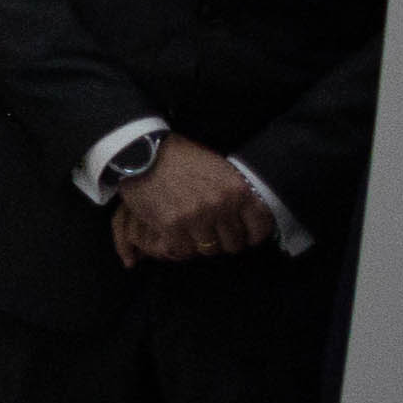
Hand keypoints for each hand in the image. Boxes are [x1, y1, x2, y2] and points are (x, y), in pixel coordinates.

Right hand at [117, 141, 277, 262]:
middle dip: (223, 240)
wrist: (142, 152)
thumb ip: (234, 193)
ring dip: (201, 244)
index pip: (260, 227)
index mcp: (238, 190)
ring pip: (209, 249)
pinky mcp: (172, 226)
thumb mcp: (219, 169)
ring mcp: (196, 217)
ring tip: (191, 231)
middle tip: (212, 232)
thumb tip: (245, 219)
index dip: (252, 235)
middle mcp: (221, 205)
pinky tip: (175, 233)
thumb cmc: (182, 159)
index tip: (244, 236)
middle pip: (233, 243)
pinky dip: (179, 245)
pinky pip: (184, 250)